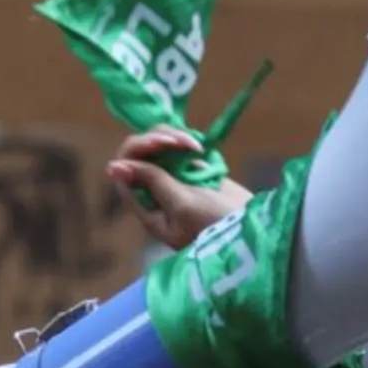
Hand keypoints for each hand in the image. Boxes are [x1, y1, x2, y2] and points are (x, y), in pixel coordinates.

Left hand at [107, 128, 251, 250]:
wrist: (252, 228)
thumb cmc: (216, 224)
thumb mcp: (182, 204)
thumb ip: (152, 181)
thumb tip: (114, 165)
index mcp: (147, 208)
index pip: (125, 172)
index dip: (137, 151)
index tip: (161, 144)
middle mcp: (156, 193)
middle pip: (140, 155)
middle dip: (157, 141)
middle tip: (183, 141)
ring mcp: (174, 182)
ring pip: (159, 148)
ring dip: (174, 139)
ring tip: (196, 146)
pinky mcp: (193, 173)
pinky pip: (179, 150)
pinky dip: (186, 143)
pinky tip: (200, 148)